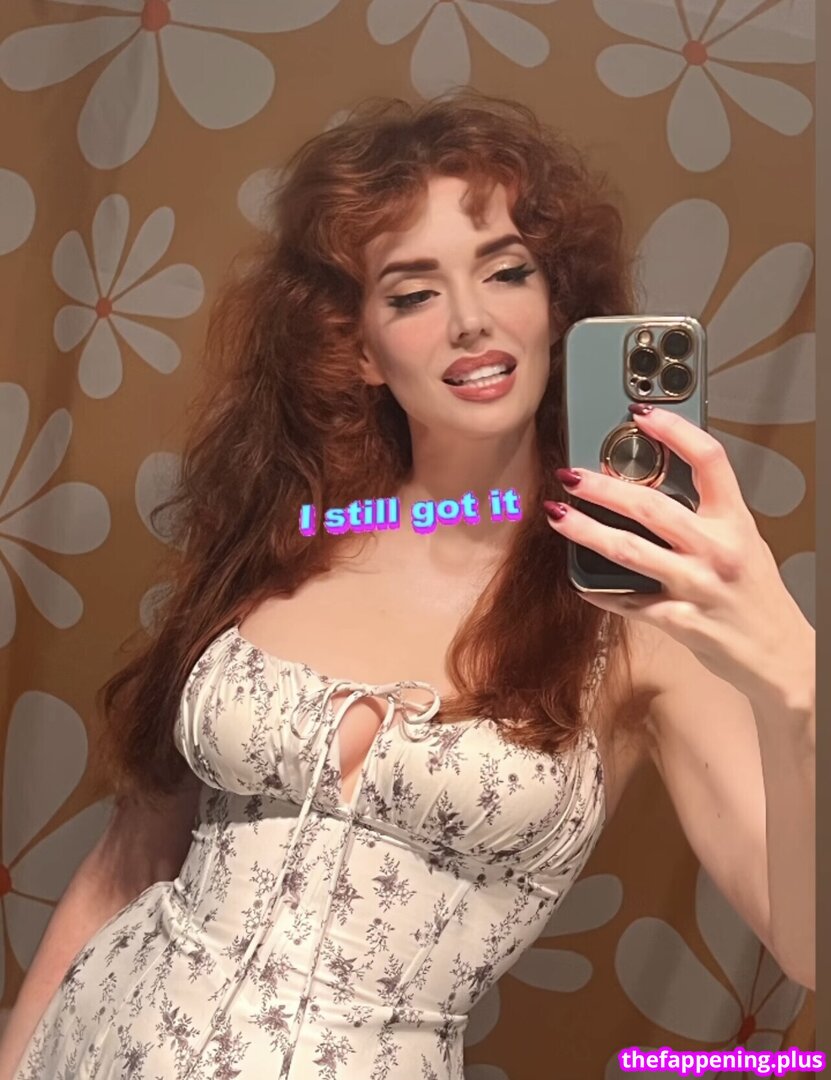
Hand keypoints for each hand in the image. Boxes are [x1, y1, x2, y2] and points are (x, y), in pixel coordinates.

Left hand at [544, 404, 812, 705]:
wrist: (779, 655)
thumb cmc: (756, 595)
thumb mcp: (744, 543)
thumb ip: (706, 516)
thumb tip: (654, 485)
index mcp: (735, 522)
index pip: (709, 460)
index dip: (674, 431)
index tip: (641, 414)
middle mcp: (717, 550)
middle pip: (652, 506)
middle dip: (603, 488)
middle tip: (570, 476)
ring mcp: (696, 587)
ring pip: (629, 551)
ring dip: (586, 531)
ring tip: (558, 515)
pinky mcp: (679, 621)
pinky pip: (628, 602)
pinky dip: (599, 589)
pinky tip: (578, 578)